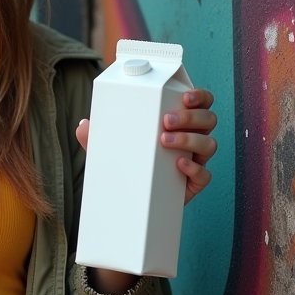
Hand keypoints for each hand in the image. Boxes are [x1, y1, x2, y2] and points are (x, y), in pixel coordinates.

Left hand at [75, 87, 217, 205]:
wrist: (130, 198)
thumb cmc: (127, 161)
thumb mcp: (111, 145)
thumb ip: (97, 135)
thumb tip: (84, 125)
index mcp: (180, 121)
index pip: (201, 102)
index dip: (199, 96)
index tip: (185, 96)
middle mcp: (193, 138)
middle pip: (208, 120)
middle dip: (191, 116)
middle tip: (166, 120)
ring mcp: (196, 160)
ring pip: (210, 144)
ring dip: (190, 138)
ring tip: (165, 140)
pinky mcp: (194, 183)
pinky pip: (205, 175)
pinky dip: (195, 168)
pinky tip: (179, 164)